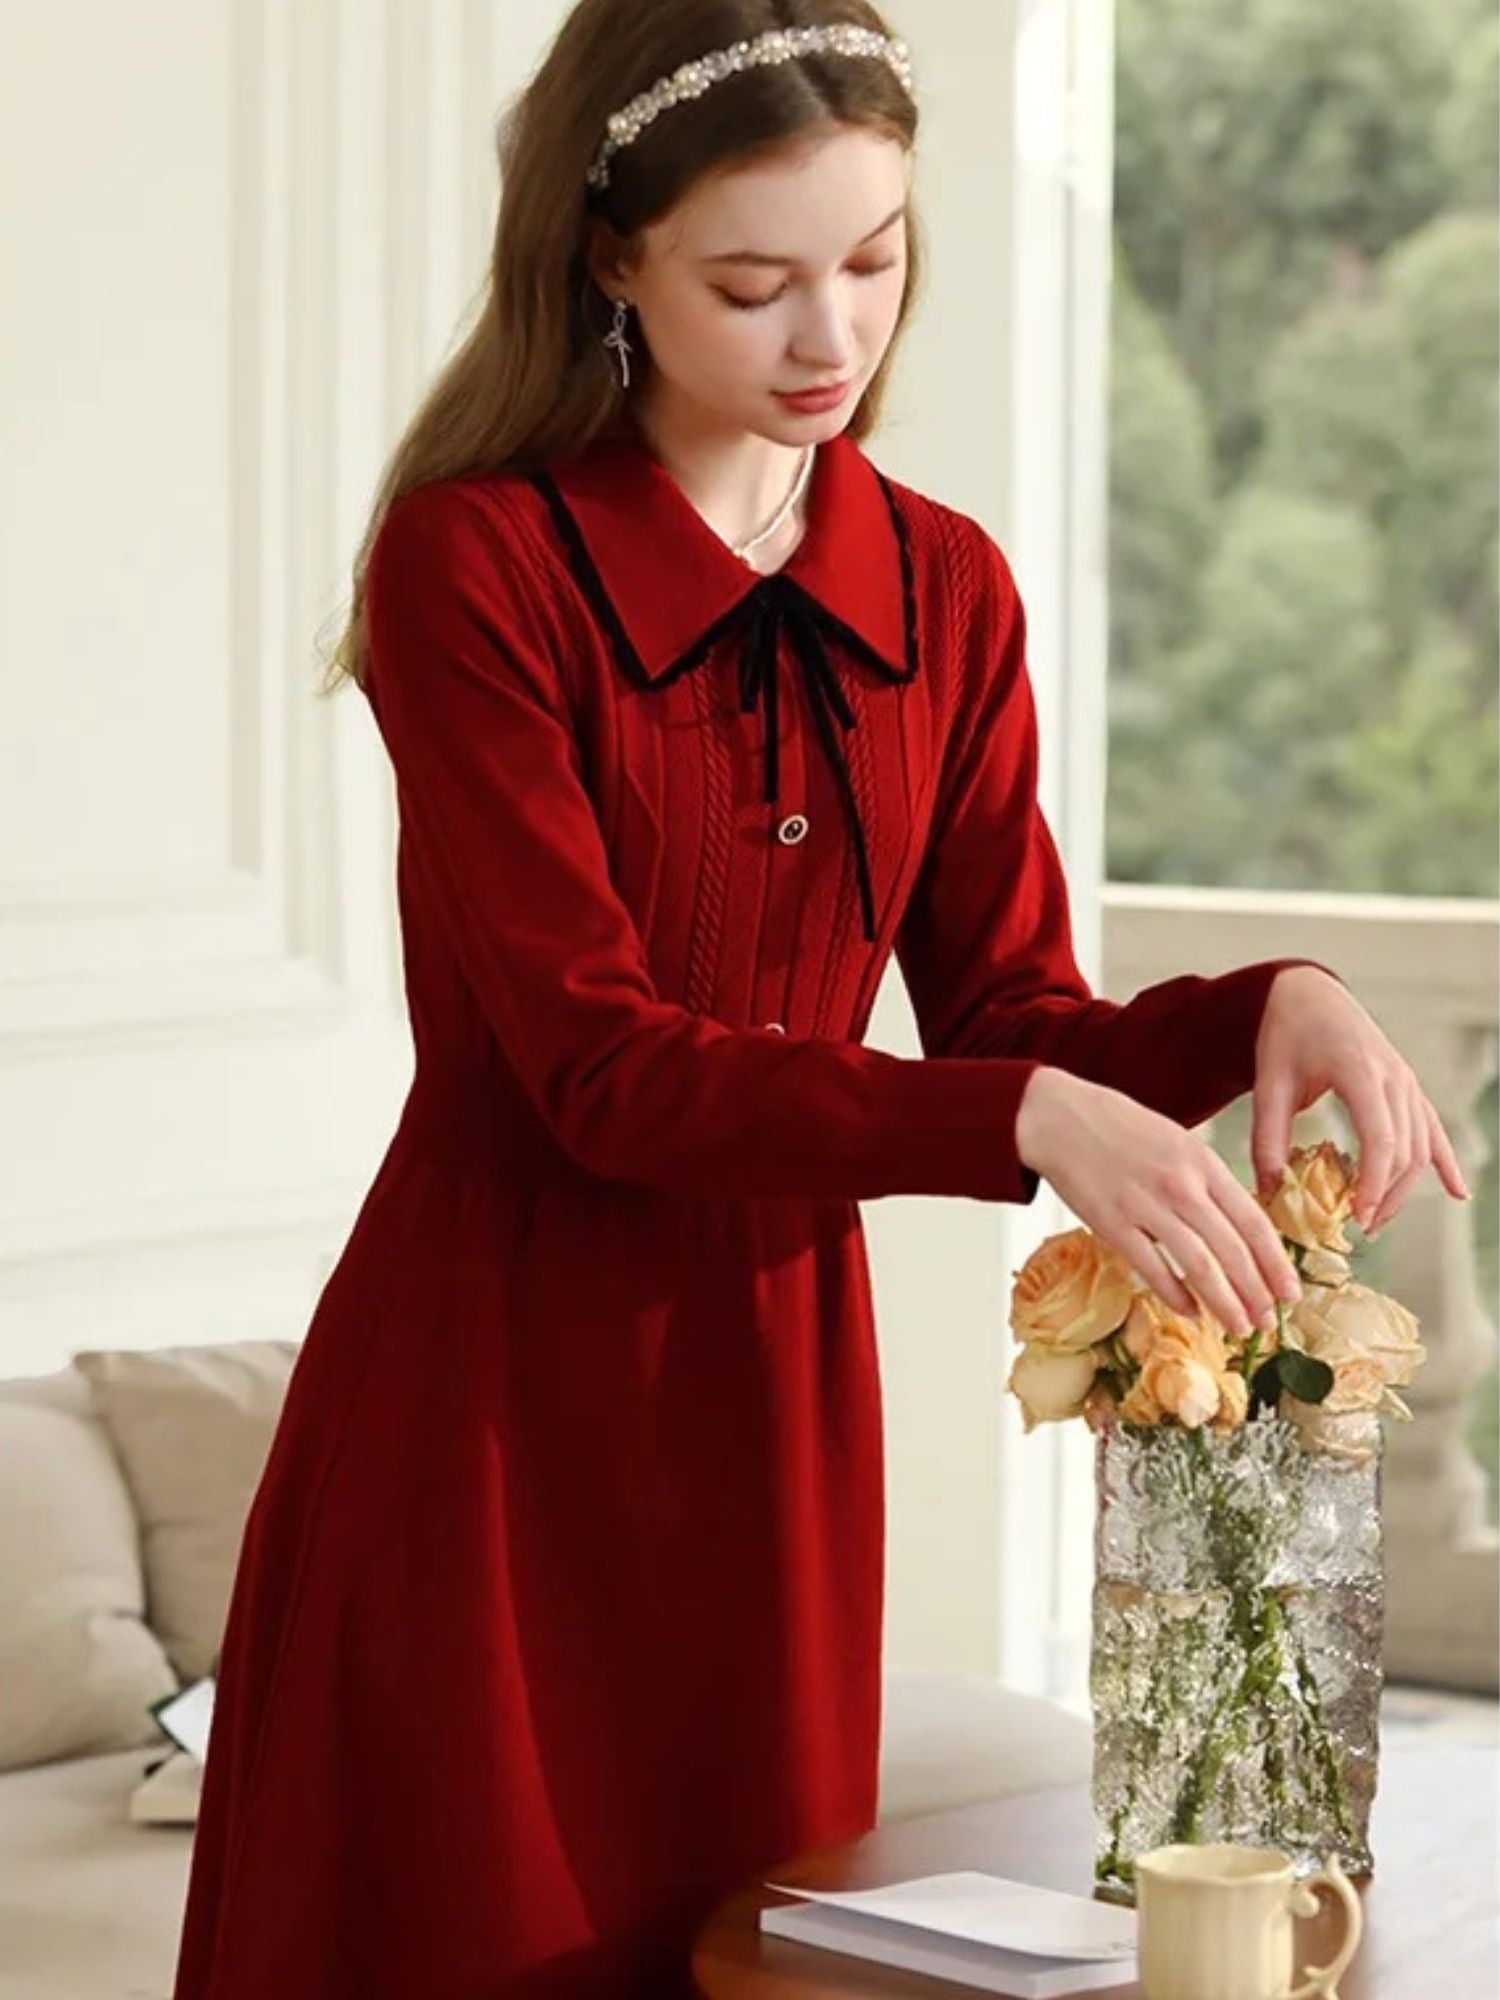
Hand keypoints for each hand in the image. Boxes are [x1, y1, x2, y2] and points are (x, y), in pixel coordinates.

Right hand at [1015, 1069, 1303, 1335]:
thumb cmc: (1118, 1127)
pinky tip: (1190, 1311)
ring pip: (1199, 1265)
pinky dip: (1175, 1295)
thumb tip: (1234, 1227)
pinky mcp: (1112, 1224)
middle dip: (1256, 1293)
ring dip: (1224, 1302)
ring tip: (1237, 1327)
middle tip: (1268, 1323)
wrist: (1059, 1116)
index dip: (1276, 1262)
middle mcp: (1181, 1186)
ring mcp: (1146, 1206)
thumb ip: (1206, 1180)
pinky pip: (1152, 1269)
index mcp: (1202, 1163)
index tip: (1290, 1291)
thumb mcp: (1177, 1141)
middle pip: (1232, 1250)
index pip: (1253, 1221)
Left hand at [1251, 966, 1470, 1235]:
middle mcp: (1394, 1077)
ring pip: (1420, 1145)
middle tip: (1358, 1228)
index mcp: (1360, 1071)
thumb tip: (1270, 1189)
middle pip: (1406, 1149)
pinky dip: (1444, 1161)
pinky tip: (1457, 1191)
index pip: (1382, 1139)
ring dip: (1403, 1186)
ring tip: (1376, 1218)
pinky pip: (1432, 1128)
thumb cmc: (1285, 1034)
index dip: (1375, 1184)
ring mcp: (1406, 1081)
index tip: (1359, 1218)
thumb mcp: (1268, 1083)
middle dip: (1386, 1194)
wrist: (1307, 994)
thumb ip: (1268, 1135)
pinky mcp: (1407, 1087)